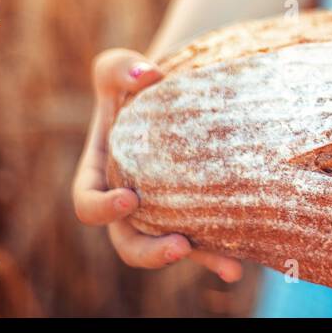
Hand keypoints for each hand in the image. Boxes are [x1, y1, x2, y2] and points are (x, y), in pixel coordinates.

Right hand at [72, 48, 243, 283]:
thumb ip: (118, 67)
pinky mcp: (194, 213)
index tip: (130, 198)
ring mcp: (162, 212)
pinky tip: (243, 262)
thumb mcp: (119, 68)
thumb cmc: (138, 81)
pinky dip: (222, 252)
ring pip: (172, 248)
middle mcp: (130, 203)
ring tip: (230, 265)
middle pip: (128, 242)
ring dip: (199, 259)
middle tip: (179, 245)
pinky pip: (205, 239)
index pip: (88, 204)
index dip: (103, 209)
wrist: (174, 90)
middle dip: (150, 253)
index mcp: (100, 176)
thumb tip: (147, 75)